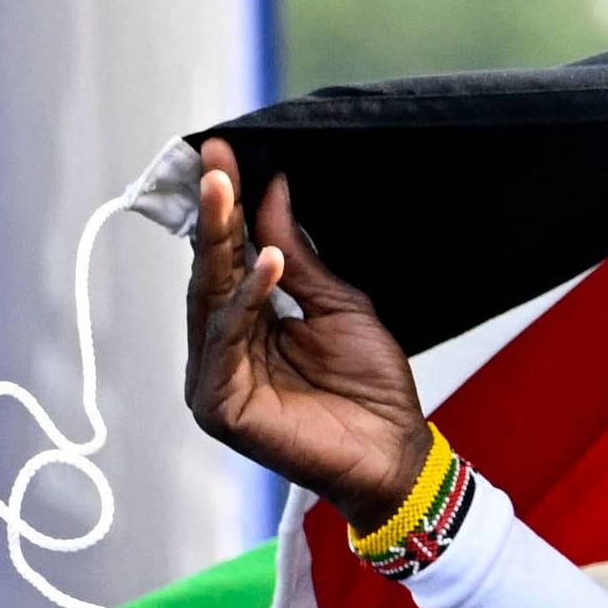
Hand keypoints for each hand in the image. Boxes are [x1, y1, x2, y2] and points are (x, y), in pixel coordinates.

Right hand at [183, 138, 428, 527]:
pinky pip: (226, 340)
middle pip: (210, 270)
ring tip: (229, 192)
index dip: (225, 207)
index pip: (228, 256)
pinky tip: (263, 263)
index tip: (222, 154)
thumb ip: (298, 255)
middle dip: (213, 213)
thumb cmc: (372, 387)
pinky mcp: (218, 403)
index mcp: (247, 322)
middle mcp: (222, 345)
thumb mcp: (339, 305)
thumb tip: (272, 188)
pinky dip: (244, 300)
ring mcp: (215, 375)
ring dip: (221, 242)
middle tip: (215, 162)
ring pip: (209, 298)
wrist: (397, 452)